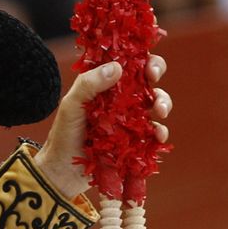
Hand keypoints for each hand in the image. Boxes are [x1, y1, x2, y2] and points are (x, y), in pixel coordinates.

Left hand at [33, 57, 170, 198]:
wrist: (64, 172)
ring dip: (163, 102)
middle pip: (146, 78)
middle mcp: (120, 98)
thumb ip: (89, 84)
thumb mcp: (71, 105)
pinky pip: (154, 133)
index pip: (126, 62)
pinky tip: (158, 135)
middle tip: (153, 78)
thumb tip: (117, 67)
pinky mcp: (136, 140)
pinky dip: (161, 132)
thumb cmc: (64, 134)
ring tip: (160, 110)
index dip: (140, 56)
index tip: (144, 61)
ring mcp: (130, 119)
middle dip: (156, 72)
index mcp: (104, 84)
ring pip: (155, 103)